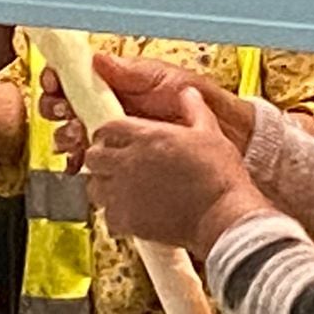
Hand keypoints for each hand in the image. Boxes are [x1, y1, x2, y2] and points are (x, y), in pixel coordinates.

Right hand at [44, 54, 253, 169]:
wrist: (228, 137)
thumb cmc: (202, 103)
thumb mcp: (166, 80)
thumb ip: (131, 72)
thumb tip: (96, 59)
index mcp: (118, 84)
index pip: (76, 78)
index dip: (58, 80)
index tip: (54, 83)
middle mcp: (111, 109)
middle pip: (66, 107)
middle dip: (56, 109)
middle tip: (62, 112)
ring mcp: (116, 137)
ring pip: (73, 136)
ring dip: (64, 136)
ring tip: (74, 138)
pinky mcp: (122, 161)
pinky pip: (92, 164)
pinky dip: (79, 163)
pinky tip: (78, 163)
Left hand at [83, 88, 273, 257]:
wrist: (221, 214)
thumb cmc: (218, 175)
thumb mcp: (210, 132)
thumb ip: (195, 109)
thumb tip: (189, 93)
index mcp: (146, 136)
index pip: (106, 129)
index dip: (108, 134)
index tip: (114, 139)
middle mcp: (128, 162)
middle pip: (93, 156)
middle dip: (100, 158)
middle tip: (114, 164)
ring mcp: (124, 192)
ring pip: (94, 187)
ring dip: (104, 186)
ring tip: (120, 189)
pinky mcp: (127, 220)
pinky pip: (106, 216)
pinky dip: (115, 215)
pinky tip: (130, 213)